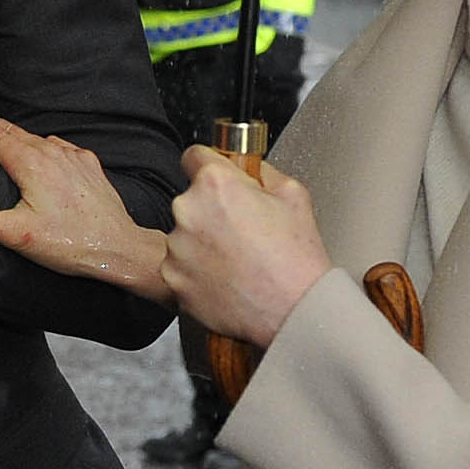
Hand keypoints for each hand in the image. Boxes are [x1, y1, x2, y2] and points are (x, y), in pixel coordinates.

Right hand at [0, 115, 169, 300]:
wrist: (121, 249)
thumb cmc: (72, 243)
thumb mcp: (16, 234)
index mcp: (30, 160)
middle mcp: (52, 149)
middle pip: (7, 128)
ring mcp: (72, 154)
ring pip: (32, 137)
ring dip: (10, 144)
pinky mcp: (87, 164)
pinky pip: (56, 147)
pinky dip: (38, 153)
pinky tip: (37, 174)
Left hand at [161, 146, 330, 350]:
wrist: (294, 312)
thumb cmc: (296, 259)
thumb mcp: (293, 194)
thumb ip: (262, 171)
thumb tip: (248, 167)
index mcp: (216, 184)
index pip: (194, 156)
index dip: (210, 166)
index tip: (217, 179)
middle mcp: (188, 211)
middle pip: (191, 200)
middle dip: (212, 210)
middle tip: (242, 231)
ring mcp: (177, 247)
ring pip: (185, 235)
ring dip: (204, 243)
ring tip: (237, 261)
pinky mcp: (173, 279)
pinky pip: (181, 267)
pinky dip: (198, 272)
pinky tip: (226, 279)